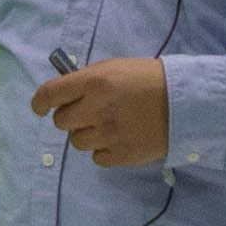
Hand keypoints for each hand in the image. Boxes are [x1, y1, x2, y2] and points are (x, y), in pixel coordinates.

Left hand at [34, 56, 172, 166]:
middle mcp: (96, 109)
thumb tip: (65, 93)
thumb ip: (88, 80)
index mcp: (93, 82)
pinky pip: (97, 157)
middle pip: (61, 122)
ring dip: (88, 134)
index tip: (39, 107)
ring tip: (110, 125)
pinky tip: (120, 138)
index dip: (39, 103)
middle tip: (89, 112)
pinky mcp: (121, 155)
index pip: (49, 95)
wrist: (186, 103)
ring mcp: (107, 135)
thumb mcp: (115, 68)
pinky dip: (104, 150)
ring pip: (77, 142)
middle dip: (71, 117)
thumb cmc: (149, 79)